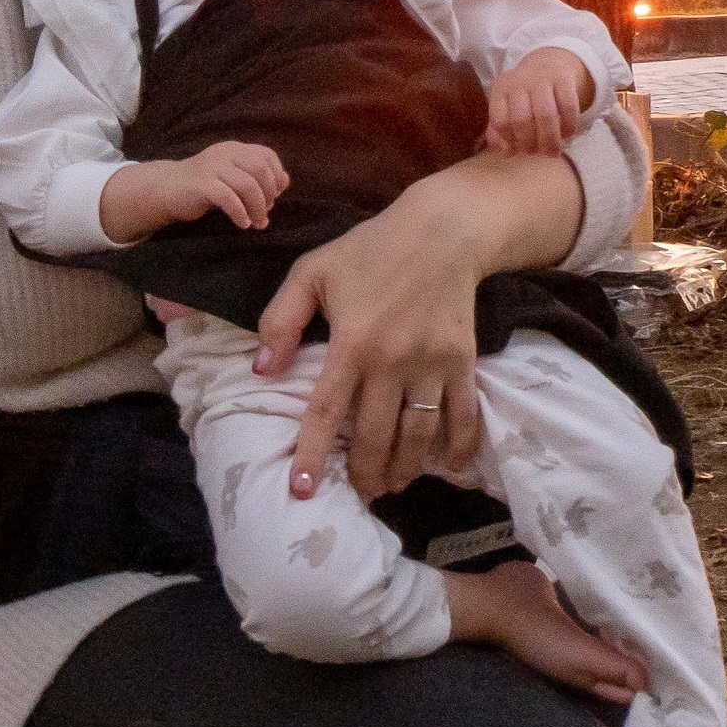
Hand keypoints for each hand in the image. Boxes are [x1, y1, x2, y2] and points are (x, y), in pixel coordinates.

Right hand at [100, 141, 287, 240]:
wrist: (167, 189)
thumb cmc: (204, 185)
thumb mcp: (232, 176)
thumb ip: (256, 176)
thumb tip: (285, 181)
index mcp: (235, 149)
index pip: (266, 155)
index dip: (276, 176)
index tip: (275, 196)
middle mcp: (225, 153)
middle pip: (260, 170)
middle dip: (268, 194)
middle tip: (266, 213)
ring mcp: (212, 167)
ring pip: (247, 185)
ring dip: (257, 208)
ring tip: (257, 223)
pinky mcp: (201, 185)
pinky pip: (228, 198)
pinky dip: (240, 213)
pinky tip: (243, 224)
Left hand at [253, 181, 487, 499]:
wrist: (443, 230)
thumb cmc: (369, 250)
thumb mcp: (311, 272)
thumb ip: (280, 320)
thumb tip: (262, 370)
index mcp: (352, 342)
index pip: (326, 411)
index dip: (313, 454)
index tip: (302, 489)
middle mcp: (393, 360)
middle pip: (375, 434)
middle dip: (364, 474)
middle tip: (356, 496)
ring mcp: (432, 363)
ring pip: (418, 433)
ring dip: (405, 468)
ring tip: (391, 487)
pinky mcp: (463, 361)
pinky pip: (464, 414)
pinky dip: (458, 446)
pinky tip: (446, 466)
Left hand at [484, 46, 592, 156]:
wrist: (548, 62)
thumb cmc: (524, 94)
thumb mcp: (506, 106)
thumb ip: (499, 131)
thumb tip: (506, 152)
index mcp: (501, 90)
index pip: (500, 120)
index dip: (509, 140)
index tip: (517, 151)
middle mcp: (519, 82)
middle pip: (522, 119)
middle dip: (530, 143)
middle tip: (536, 153)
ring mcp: (542, 79)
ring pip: (545, 114)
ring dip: (550, 138)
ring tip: (553, 151)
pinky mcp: (564, 79)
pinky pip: (568, 106)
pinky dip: (569, 124)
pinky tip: (568, 135)